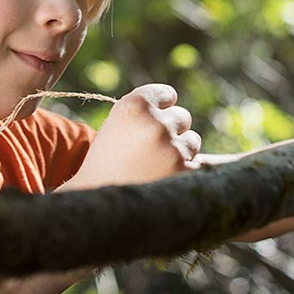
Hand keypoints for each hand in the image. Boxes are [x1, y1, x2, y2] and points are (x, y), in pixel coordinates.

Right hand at [63, 83, 200, 189]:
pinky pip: (196, 162)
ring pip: (193, 140)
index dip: (162, 108)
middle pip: (182, 116)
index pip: (167, 94)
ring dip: (180, 150)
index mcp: (134, 105)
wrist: (97, 199)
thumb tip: (174, 105)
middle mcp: (154, 122)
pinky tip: (161, 177)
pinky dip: (183, 170)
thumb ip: (145, 111)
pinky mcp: (183, 170)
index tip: (153, 121)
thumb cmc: (106, 161)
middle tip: (151, 148)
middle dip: (172, 131)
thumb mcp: (117, 123)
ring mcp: (171, 146)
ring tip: (155, 164)